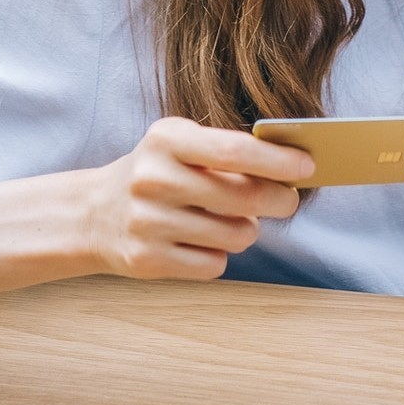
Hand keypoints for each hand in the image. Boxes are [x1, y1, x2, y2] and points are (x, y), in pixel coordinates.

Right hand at [83, 117, 314, 280]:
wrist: (95, 213)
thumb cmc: (158, 173)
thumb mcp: (181, 145)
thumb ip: (229, 151)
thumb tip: (293, 168)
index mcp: (165, 139)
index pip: (235, 150)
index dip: (278, 160)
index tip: (307, 166)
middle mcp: (153, 179)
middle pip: (243, 196)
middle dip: (279, 199)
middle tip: (288, 200)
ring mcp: (148, 222)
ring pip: (235, 235)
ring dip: (246, 230)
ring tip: (231, 220)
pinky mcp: (147, 260)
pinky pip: (214, 264)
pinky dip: (219, 255)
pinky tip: (203, 242)